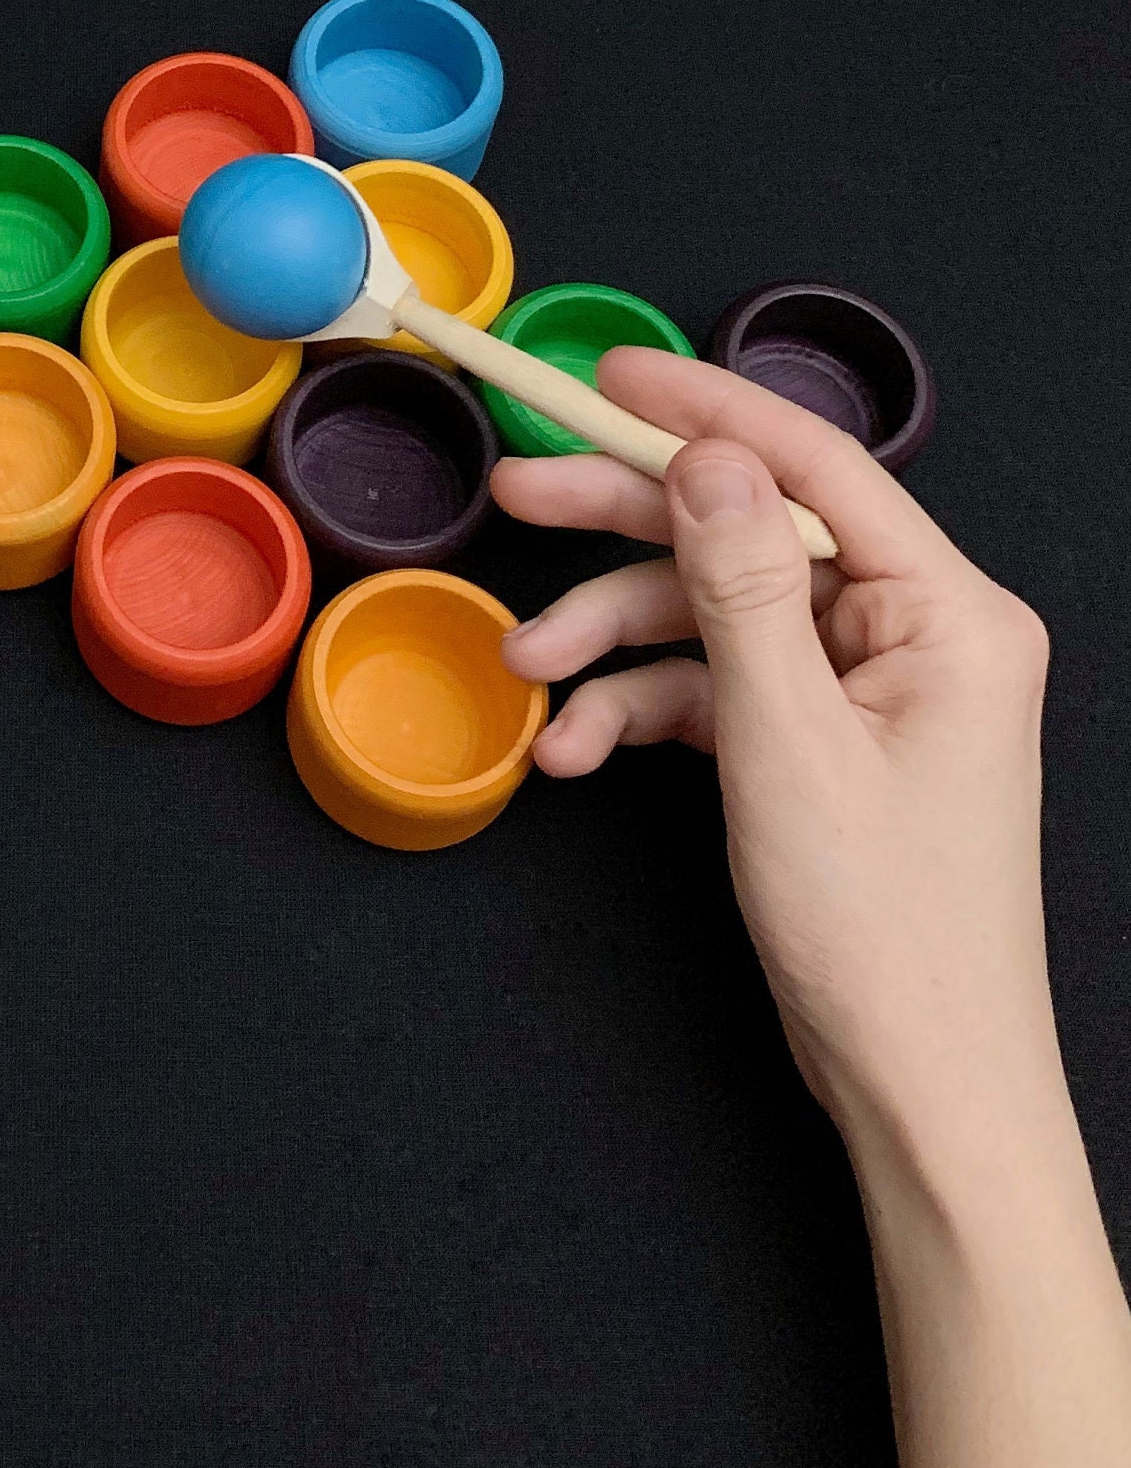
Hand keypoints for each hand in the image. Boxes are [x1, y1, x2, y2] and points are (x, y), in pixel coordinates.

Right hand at [491, 352, 1055, 1176]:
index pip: (813, 466)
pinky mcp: (828, 743)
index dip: (700, 410)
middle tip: (518, 495)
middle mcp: (919, 634)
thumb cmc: (886, 934)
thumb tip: (707, 455)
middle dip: (625, 526)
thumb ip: (742, 583)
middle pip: (749, 532)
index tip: (604, 376)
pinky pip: (719, 688)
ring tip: (527, 673)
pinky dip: (641, 710)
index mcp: (949, 613)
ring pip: (717, 613)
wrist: (924, 1090)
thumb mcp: (787, 740)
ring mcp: (871, 690)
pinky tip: (575, 751)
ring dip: (613, 640)